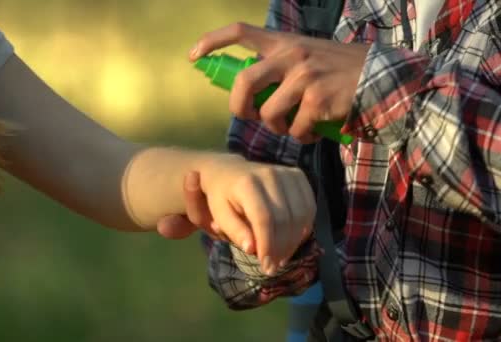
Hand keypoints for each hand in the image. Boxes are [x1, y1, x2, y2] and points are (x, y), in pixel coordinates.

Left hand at [167, 155, 314, 275]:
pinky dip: (304, 227)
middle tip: (274, 266)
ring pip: (301, 214)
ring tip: (282, 257)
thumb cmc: (221, 197)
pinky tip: (292, 240)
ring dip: (294, 241)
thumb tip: (252, 249)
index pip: (264, 218)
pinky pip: (310, 207)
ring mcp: (286, 173)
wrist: (229, 171)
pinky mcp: (298, 176)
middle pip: (285, 218)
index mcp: (246, 184)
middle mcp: (269, 174)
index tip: (266, 266)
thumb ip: (235, 231)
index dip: (268, 245)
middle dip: (282, 247)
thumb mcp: (219, 215)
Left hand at [189, 22, 369, 142]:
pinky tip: (313, 132)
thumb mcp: (308, 56)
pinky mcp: (317, 98)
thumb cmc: (340, 72)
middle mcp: (291, 54)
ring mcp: (304, 76)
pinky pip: (295, 129)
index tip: (193, 56)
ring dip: (276, 128)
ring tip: (291, 127)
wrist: (381, 78)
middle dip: (238, 106)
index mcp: (284, 42)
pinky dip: (301, 137)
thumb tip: (254, 96)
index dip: (212, 42)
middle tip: (247, 115)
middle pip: (243, 81)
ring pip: (268, 113)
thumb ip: (281, 67)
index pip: (241, 31)